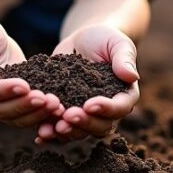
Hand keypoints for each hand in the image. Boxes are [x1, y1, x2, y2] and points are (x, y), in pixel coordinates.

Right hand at [0, 15, 63, 127]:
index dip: (5, 90)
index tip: (24, 85)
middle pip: (2, 110)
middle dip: (26, 105)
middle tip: (47, 99)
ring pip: (16, 119)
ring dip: (37, 114)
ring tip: (57, 104)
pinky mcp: (14, 107)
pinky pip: (28, 117)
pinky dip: (43, 117)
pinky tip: (60, 110)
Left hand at [36, 24, 139, 143]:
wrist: (83, 40)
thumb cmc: (105, 39)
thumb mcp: (117, 44)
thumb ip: (124, 59)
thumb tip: (132, 76)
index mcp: (124, 95)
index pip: (120, 107)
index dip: (106, 109)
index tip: (90, 105)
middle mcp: (107, 110)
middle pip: (100, 125)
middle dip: (84, 122)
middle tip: (68, 116)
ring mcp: (86, 113)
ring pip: (80, 130)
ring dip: (67, 131)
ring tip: (53, 127)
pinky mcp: (67, 111)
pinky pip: (61, 126)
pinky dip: (51, 131)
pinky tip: (40, 133)